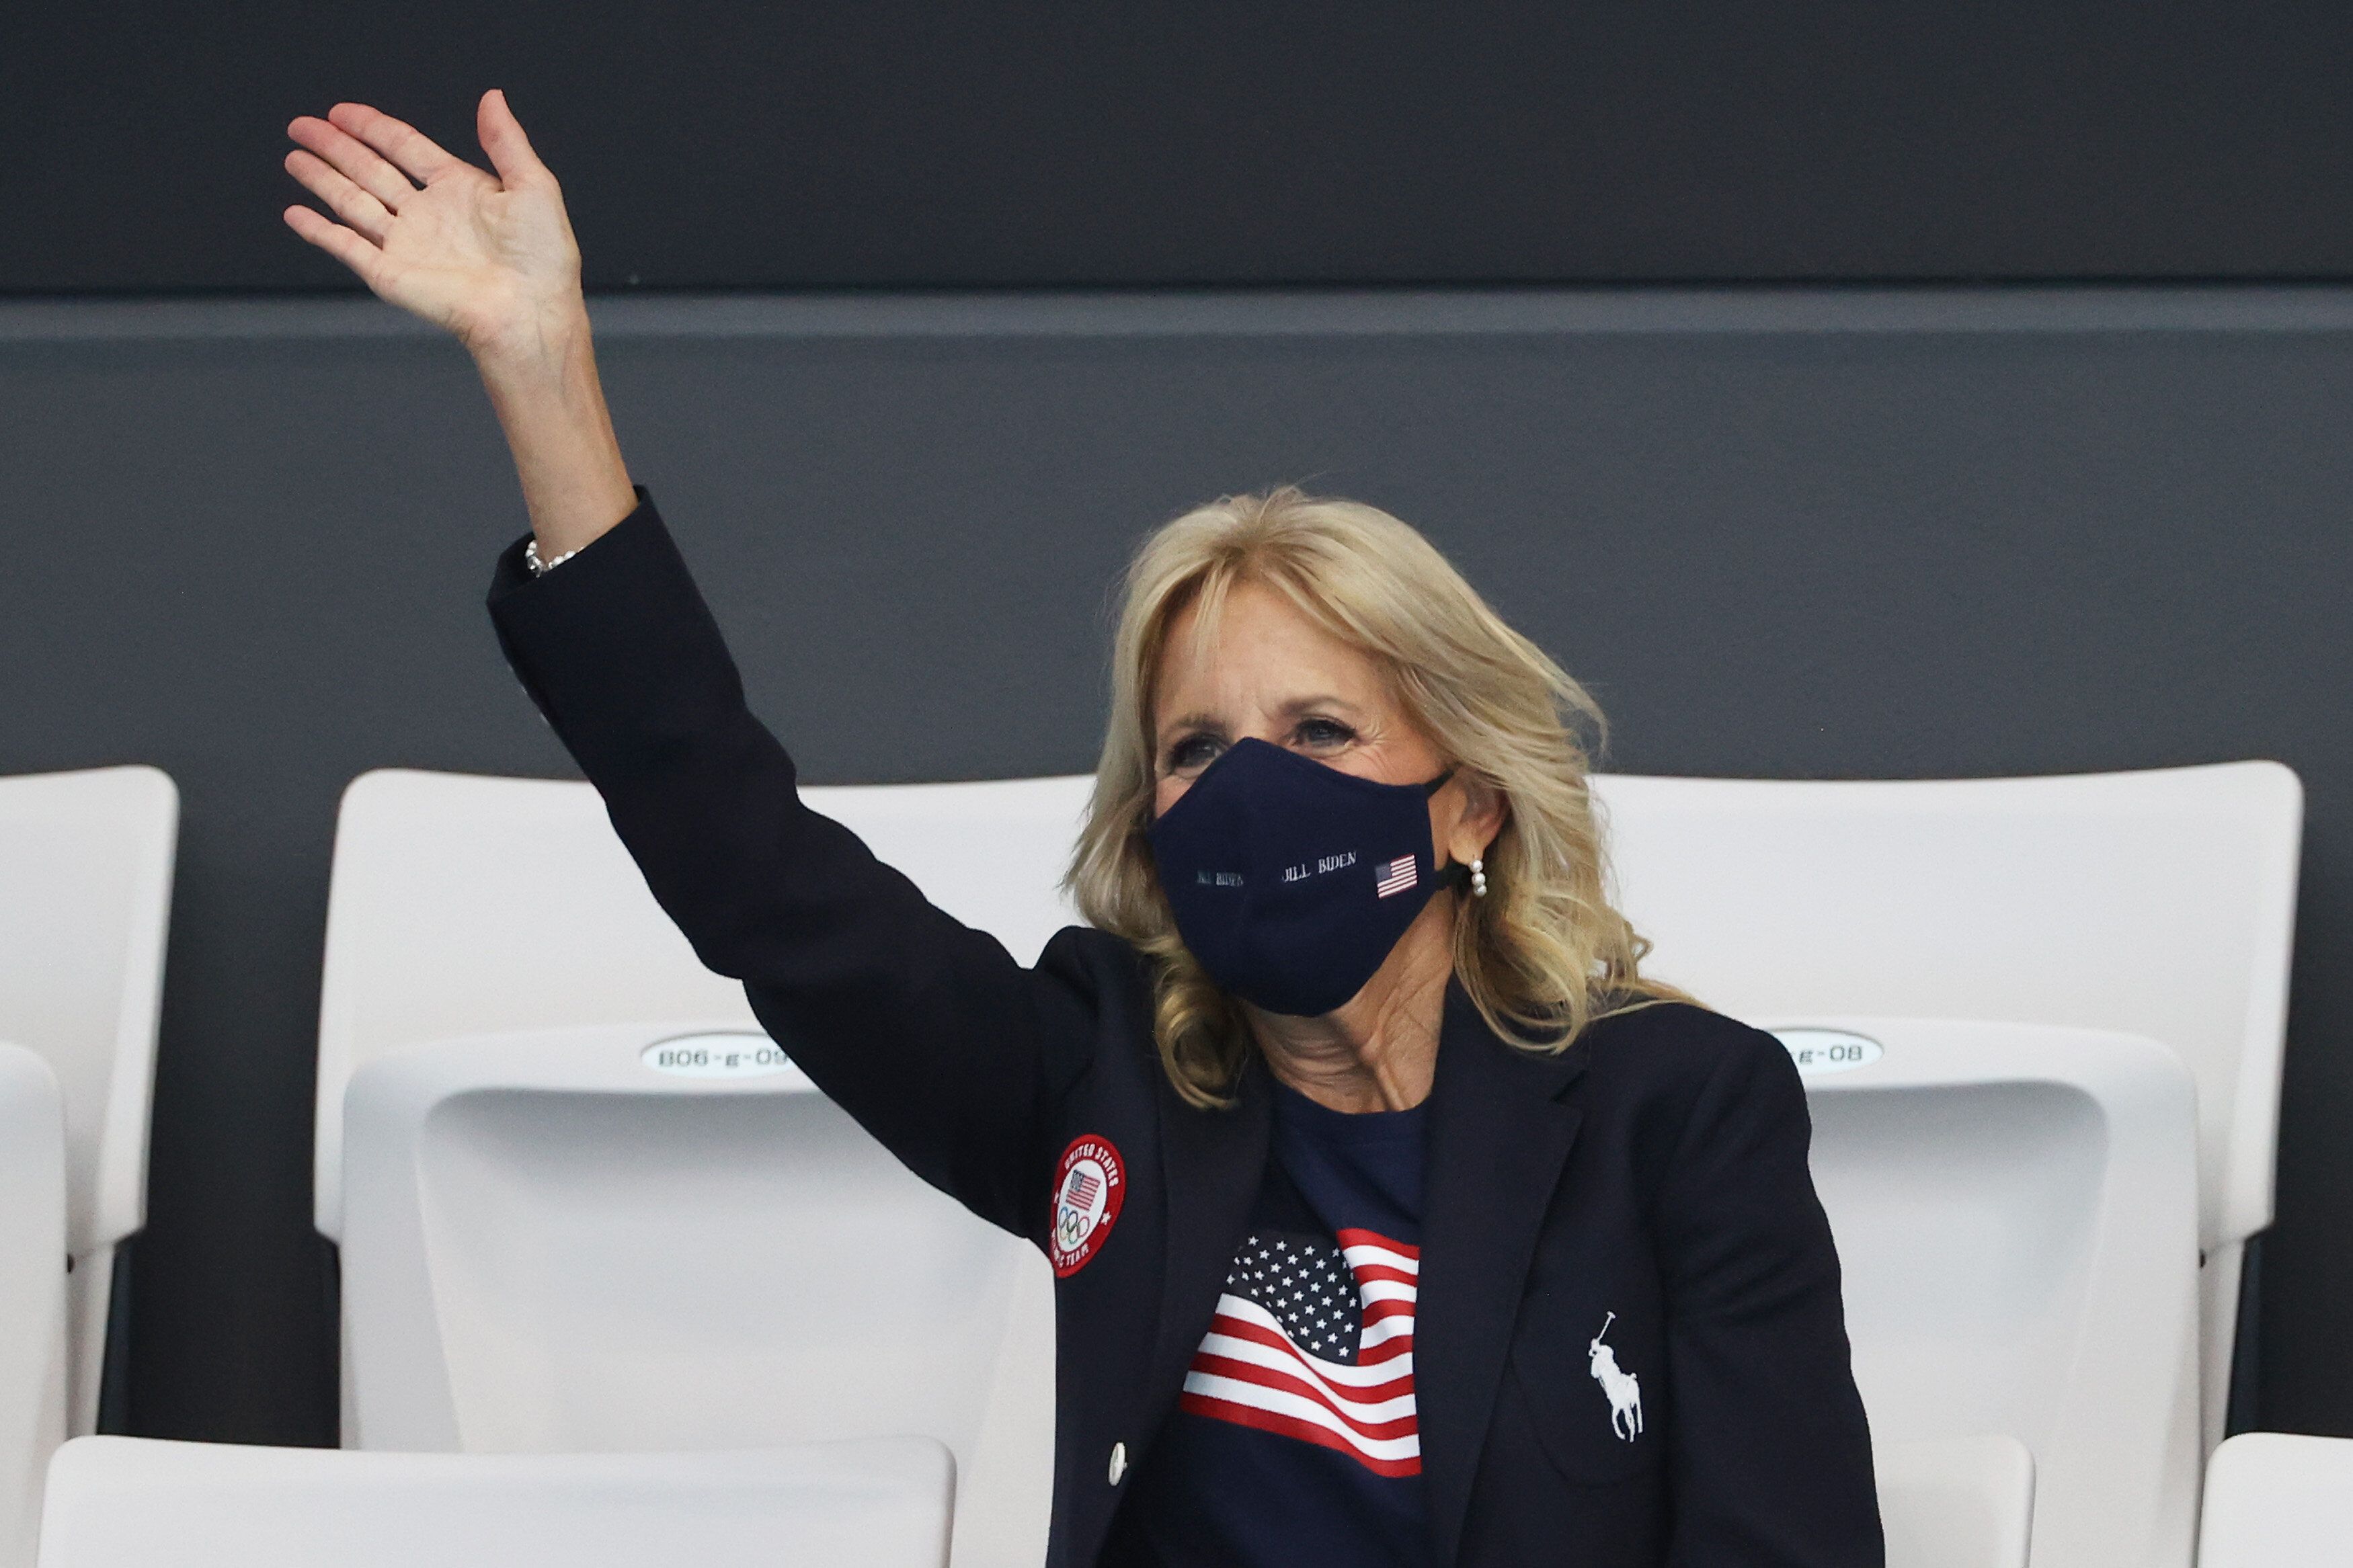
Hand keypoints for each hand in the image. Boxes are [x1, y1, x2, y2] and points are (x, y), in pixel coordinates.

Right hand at [284, 91, 586, 368]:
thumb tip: (492, 96)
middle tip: (301, 126)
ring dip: (321, 178)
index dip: (372, 127)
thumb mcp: (533, 185)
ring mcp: (406, 243)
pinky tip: (295, 213)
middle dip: (334, 146)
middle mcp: (427, 214)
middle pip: (369, 169)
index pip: (404, 147)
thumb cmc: (543, 258)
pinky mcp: (390, 273)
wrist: (529, 312)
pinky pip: (346, 246)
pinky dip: (319, 230)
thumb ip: (506, 140)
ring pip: (351, 201)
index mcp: (458, 189)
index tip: (341, 111)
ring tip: (293, 156)